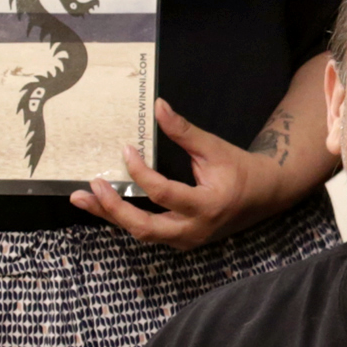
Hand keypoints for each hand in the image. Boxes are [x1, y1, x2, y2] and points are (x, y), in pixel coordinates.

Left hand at [73, 99, 277, 248]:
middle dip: (113, 209)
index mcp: (207, 205)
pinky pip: (147, 232)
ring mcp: (186, 240)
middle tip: (90, 188)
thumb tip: (158, 105)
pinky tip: (103, 204)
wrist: (264, 196)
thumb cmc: (240, 169)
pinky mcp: (179, 240)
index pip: (164, 193)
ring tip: (82, 199)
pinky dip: (123, 218)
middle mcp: (194, 230)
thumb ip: (184, 131)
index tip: (126, 149)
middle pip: (145, 228)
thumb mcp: (214, 148)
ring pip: (141, 234)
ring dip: (110, 216)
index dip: (140, 172)